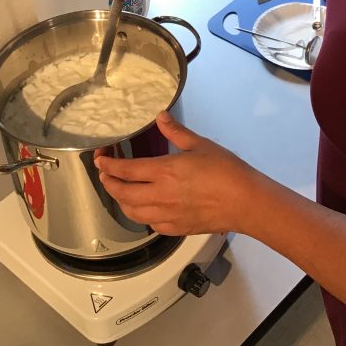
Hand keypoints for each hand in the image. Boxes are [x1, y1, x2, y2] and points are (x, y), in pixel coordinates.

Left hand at [94, 111, 257, 235]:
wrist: (246, 202)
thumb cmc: (226, 170)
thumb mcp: (200, 144)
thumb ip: (176, 131)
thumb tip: (160, 116)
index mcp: (164, 172)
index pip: (125, 170)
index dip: (107, 165)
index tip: (100, 159)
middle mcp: (160, 196)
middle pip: (121, 193)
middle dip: (108, 183)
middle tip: (104, 173)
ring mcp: (166, 215)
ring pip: (132, 212)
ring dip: (120, 201)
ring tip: (119, 190)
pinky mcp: (176, 228)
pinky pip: (150, 224)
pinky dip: (140, 215)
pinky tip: (144, 208)